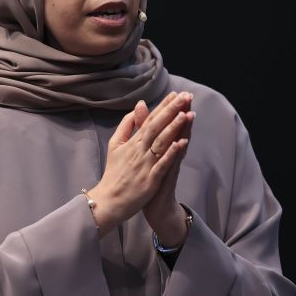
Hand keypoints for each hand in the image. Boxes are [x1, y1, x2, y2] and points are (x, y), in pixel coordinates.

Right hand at [86, 91, 193, 237]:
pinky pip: (162, 164)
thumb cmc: (114, 173)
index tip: (175, 94)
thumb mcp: (115, 145)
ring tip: (186, 114)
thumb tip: (138, 107)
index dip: (163, 106)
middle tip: (185, 96)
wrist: (109, 201)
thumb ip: (126, 125)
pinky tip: (182, 143)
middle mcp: (139, 150)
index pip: (150, 120)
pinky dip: (171, 153)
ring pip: (161, 142)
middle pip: (157, 126)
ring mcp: (145, 165)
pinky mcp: (150, 180)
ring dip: (174, 127)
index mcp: (133, 142)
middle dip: (171, 110)